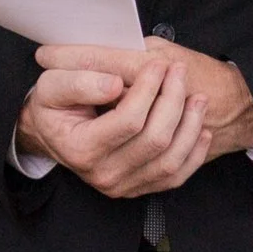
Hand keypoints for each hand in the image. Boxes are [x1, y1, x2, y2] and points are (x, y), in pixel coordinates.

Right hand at [15, 54, 211, 198]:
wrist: (57, 134)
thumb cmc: (56, 106)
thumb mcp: (52, 86)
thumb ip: (78, 81)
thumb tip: (113, 85)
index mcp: (80, 149)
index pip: (128, 119)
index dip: (148, 88)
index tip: (159, 64)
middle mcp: (103, 174)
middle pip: (154, 139)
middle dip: (173, 100)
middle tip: (180, 72)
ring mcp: (123, 185)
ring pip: (170, 160)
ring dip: (190, 125)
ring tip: (197, 97)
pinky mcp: (140, 188)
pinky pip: (177, 176)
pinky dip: (194, 152)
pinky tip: (200, 128)